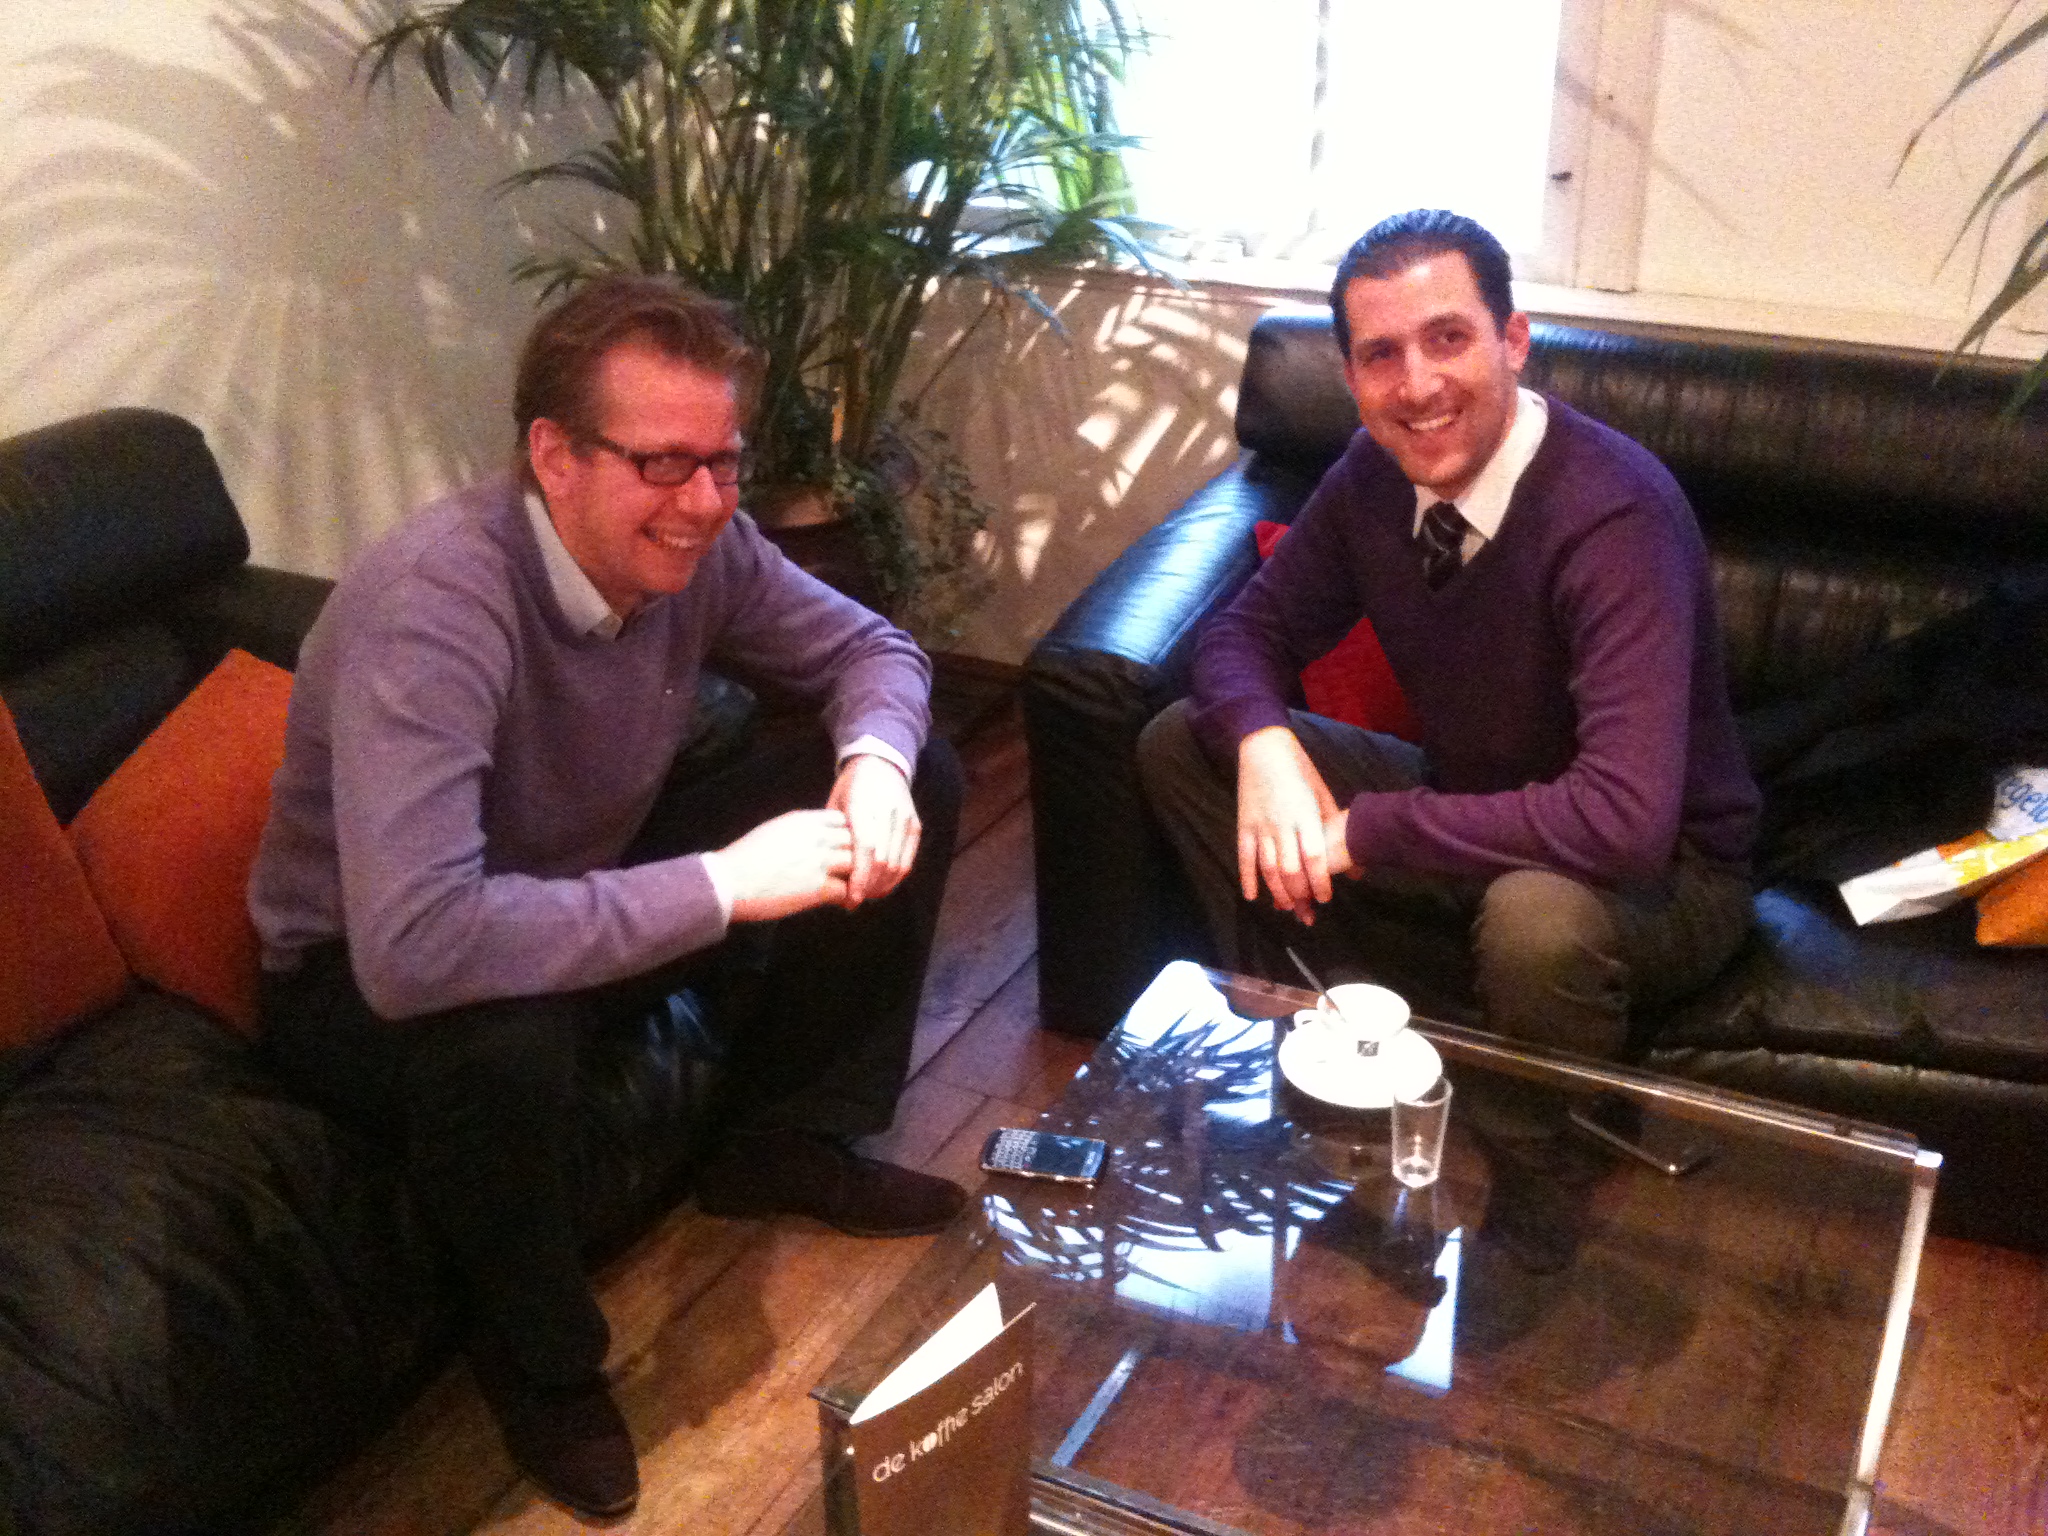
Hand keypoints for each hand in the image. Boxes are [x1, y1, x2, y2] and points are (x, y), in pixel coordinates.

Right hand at [718, 809, 854, 921]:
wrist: (729, 882)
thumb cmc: (743, 860)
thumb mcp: (773, 831)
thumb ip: (798, 831)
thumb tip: (811, 838)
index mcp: (803, 821)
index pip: (841, 820)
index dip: (843, 835)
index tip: (838, 849)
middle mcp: (816, 837)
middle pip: (853, 840)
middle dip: (853, 855)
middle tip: (850, 871)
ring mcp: (819, 862)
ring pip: (855, 864)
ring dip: (854, 877)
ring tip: (850, 888)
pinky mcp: (818, 888)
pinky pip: (847, 890)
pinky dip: (846, 898)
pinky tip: (841, 904)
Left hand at [828, 754, 920, 907]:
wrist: (880, 763)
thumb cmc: (850, 787)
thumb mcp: (834, 806)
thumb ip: (834, 836)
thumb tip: (828, 873)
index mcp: (863, 807)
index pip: (866, 850)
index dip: (859, 879)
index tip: (850, 900)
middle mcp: (888, 814)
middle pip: (883, 862)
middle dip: (869, 887)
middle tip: (854, 900)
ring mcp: (905, 819)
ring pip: (897, 864)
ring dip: (882, 885)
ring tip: (867, 895)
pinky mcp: (915, 825)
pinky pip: (908, 859)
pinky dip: (896, 877)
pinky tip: (882, 885)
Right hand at [1237, 726, 1346, 922]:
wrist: (1264, 748)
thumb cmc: (1300, 770)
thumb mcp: (1322, 794)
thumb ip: (1335, 826)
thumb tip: (1354, 857)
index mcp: (1306, 816)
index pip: (1314, 857)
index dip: (1320, 882)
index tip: (1324, 899)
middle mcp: (1282, 824)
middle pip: (1291, 869)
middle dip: (1299, 895)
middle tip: (1306, 911)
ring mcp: (1261, 826)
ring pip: (1268, 867)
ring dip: (1277, 891)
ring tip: (1286, 907)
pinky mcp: (1243, 825)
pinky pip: (1244, 857)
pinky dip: (1247, 878)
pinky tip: (1253, 896)